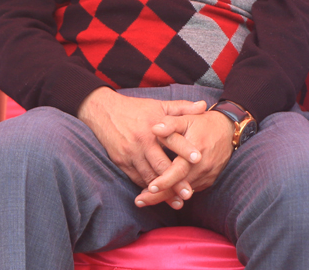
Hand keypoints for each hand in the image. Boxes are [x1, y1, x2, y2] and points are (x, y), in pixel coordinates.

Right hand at [76, 88, 207, 206]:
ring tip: (177, 203)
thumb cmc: (136, 109)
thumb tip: (204, 105)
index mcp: (154, 128)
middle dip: (175, 181)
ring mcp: (131, 154)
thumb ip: (182, 108)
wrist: (103, 111)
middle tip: (188, 193)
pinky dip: (147, 188)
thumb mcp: (159, 105)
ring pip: (148, 177)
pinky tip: (158, 197)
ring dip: (163, 192)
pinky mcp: (121, 162)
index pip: (173, 140)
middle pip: (161, 165)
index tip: (199, 159)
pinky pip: (136, 179)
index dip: (186, 149)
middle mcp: (142, 142)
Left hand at [138, 109, 235, 207]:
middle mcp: (202, 168)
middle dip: (158, 197)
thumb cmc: (203, 123)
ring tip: (146, 199)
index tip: (149, 188)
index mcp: (196, 153)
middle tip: (139, 201)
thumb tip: (154, 129)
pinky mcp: (208, 181)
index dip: (164, 181)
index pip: (178, 171)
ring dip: (166, 197)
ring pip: (184, 192)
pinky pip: (191, 189)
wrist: (228, 130)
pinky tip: (163, 194)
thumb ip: (170, 124)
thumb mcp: (187, 119)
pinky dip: (177, 193)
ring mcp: (206, 176)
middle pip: (179, 188)